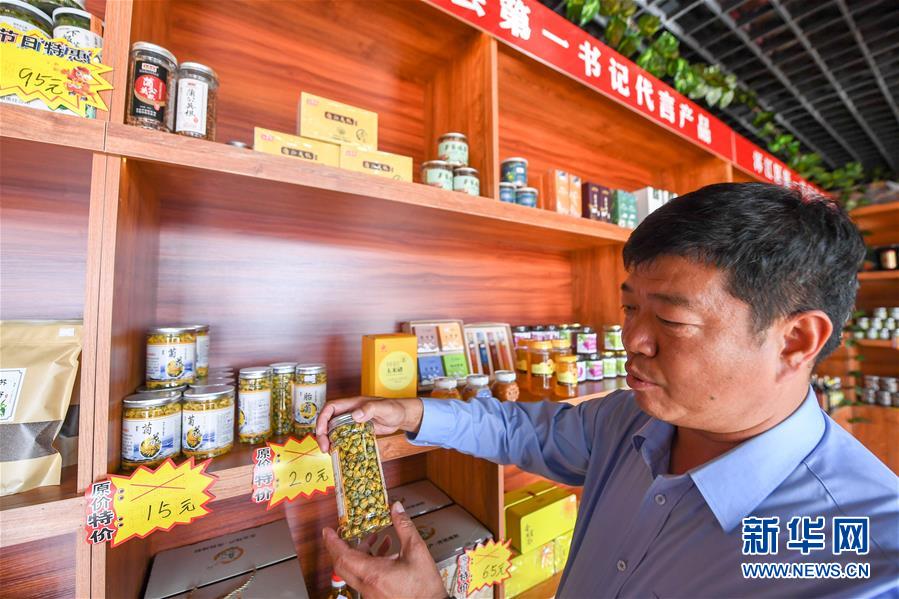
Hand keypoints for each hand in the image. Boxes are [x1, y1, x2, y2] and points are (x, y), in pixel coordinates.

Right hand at [315, 397, 423, 452]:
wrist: (403, 416)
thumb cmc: (394, 408)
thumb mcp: (383, 408)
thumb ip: (369, 409)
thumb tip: (355, 415)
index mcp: (353, 404)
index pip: (330, 407)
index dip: (322, 418)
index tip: (321, 432)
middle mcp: (350, 412)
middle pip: (329, 420)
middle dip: (322, 433)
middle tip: (324, 448)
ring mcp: (353, 422)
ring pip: (334, 429)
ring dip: (329, 440)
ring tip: (329, 452)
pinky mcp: (358, 430)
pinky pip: (344, 436)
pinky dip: (339, 444)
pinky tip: (339, 452)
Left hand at [322, 502, 446, 598]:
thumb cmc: (424, 585)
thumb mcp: (416, 550)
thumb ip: (404, 526)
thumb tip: (396, 508)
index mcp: (373, 573)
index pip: (343, 556)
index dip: (333, 542)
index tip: (327, 531)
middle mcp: (367, 585)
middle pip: (342, 565)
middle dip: (340, 547)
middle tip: (340, 532)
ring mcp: (370, 593)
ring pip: (354, 571)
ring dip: (359, 553)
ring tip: (373, 537)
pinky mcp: (376, 595)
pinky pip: (364, 577)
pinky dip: (369, 562)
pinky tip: (385, 551)